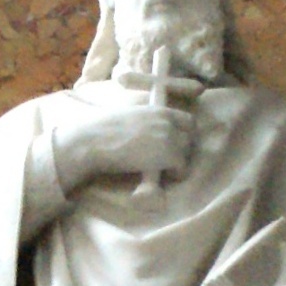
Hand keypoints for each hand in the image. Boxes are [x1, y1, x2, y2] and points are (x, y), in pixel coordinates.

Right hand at [51, 106, 194, 193]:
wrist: (94, 141)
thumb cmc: (102, 130)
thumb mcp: (129, 116)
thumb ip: (146, 121)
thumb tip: (149, 135)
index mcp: (159, 109)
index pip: (188, 121)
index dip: (183, 135)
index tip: (174, 146)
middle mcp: (168, 121)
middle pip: (191, 138)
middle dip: (183, 150)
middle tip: (169, 162)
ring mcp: (170, 137)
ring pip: (188, 154)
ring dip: (178, 163)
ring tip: (161, 170)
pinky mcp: (169, 155)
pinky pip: (182, 168)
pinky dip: (173, 175)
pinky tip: (157, 175)